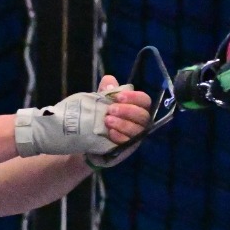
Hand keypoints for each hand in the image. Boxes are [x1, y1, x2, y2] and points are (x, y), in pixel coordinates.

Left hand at [12, 76, 157, 160]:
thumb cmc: (97, 118)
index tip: (118, 96)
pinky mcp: (126, 149)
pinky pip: (128, 143)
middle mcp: (139, 123)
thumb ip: (106, 91)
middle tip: (110, 109)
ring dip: (123, 124)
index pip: (144, 100)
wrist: (85, 139)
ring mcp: (134, 137)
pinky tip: (110, 133)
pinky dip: (120, 137)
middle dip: (128, 111)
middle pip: (143, 115)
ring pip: (137, 130)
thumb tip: (109, 80)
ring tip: (107, 120)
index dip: (134, 97)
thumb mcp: (99, 102)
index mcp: (136, 108)